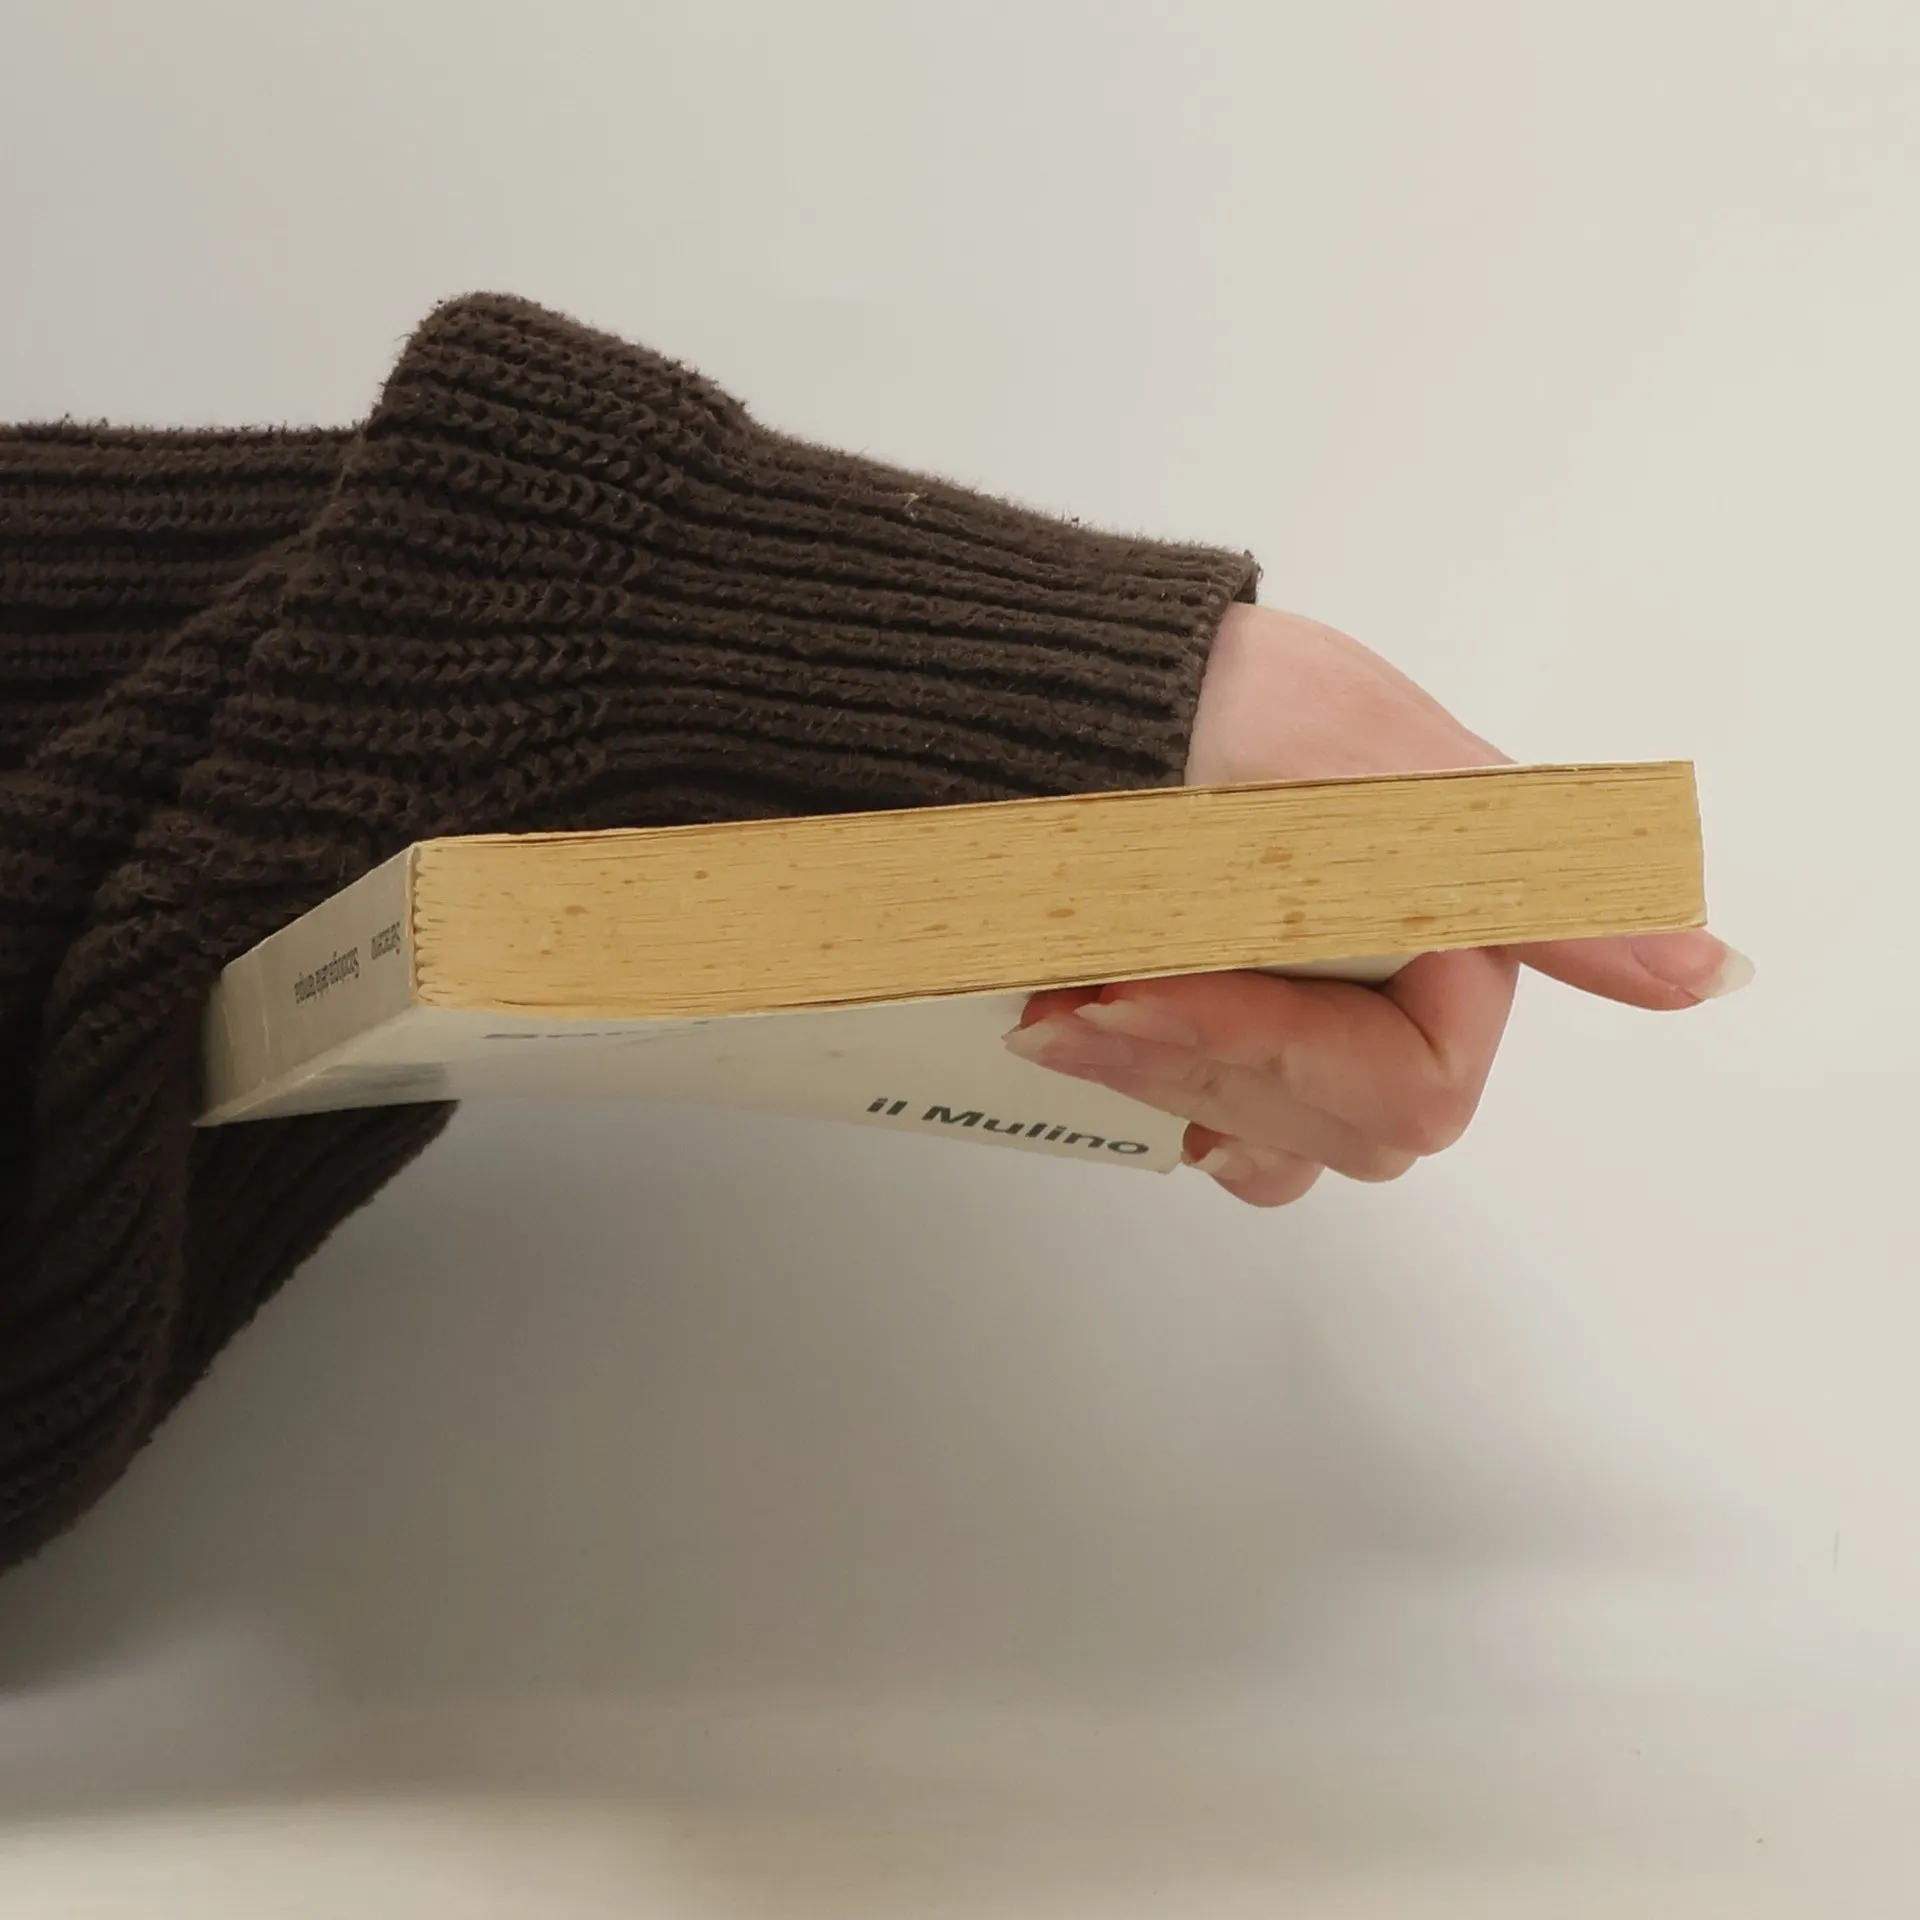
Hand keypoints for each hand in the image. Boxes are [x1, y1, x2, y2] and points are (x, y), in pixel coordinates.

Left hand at [1005, 605, 1751, 1206]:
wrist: (1069, 692)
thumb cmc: (1218, 706)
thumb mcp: (1383, 780)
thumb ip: (1542, 881)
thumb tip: (1700, 973)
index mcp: (1455, 931)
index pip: (1413, 1084)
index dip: (1280, 1048)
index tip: (1155, 986)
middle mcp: (1394, 987)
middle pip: (1347, 1129)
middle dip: (1209, 1060)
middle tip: (1095, 985)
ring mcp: (1312, 1020)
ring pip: (1286, 1149)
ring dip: (1169, 1082)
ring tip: (1072, 995)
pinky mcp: (1228, 1040)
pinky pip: (1235, 1147)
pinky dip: (1171, 1111)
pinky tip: (1116, 1058)